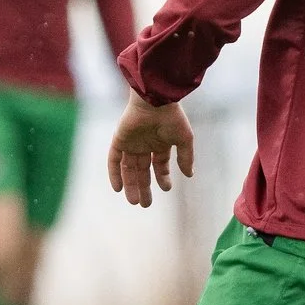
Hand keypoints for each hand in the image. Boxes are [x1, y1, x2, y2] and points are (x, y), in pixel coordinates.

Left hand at [106, 92, 194, 207]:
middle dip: (143, 187)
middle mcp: (145, 144)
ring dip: (130, 185)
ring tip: (134, 201)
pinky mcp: (119, 139)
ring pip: (128, 168)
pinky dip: (114, 174)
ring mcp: (131, 142)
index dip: (162, 178)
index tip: (166, 188)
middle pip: (142, 170)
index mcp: (160, 143)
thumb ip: (186, 157)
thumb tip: (190, 175)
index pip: (159, 165)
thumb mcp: (184, 140)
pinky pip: (114, 159)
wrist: (155, 100)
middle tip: (145, 204)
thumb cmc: (172, 117)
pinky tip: (118, 188)